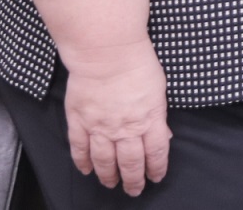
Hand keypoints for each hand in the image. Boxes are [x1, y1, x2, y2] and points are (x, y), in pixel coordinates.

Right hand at [62, 41, 171, 195]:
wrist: (107, 53)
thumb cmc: (138, 64)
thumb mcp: (160, 90)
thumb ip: (158, 115)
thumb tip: (162, 136)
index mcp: (149, 119)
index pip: (155, 152)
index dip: (156, 168)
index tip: (156, 177)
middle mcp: (125, 129)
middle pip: (130, 163)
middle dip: (133, 180)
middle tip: (134, 190)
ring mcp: (100, 127)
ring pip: (104, 161)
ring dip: (108, 176)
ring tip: (111, 184)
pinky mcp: (80, 121)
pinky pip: (80, 148)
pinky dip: (82, 162)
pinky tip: (86, 170)